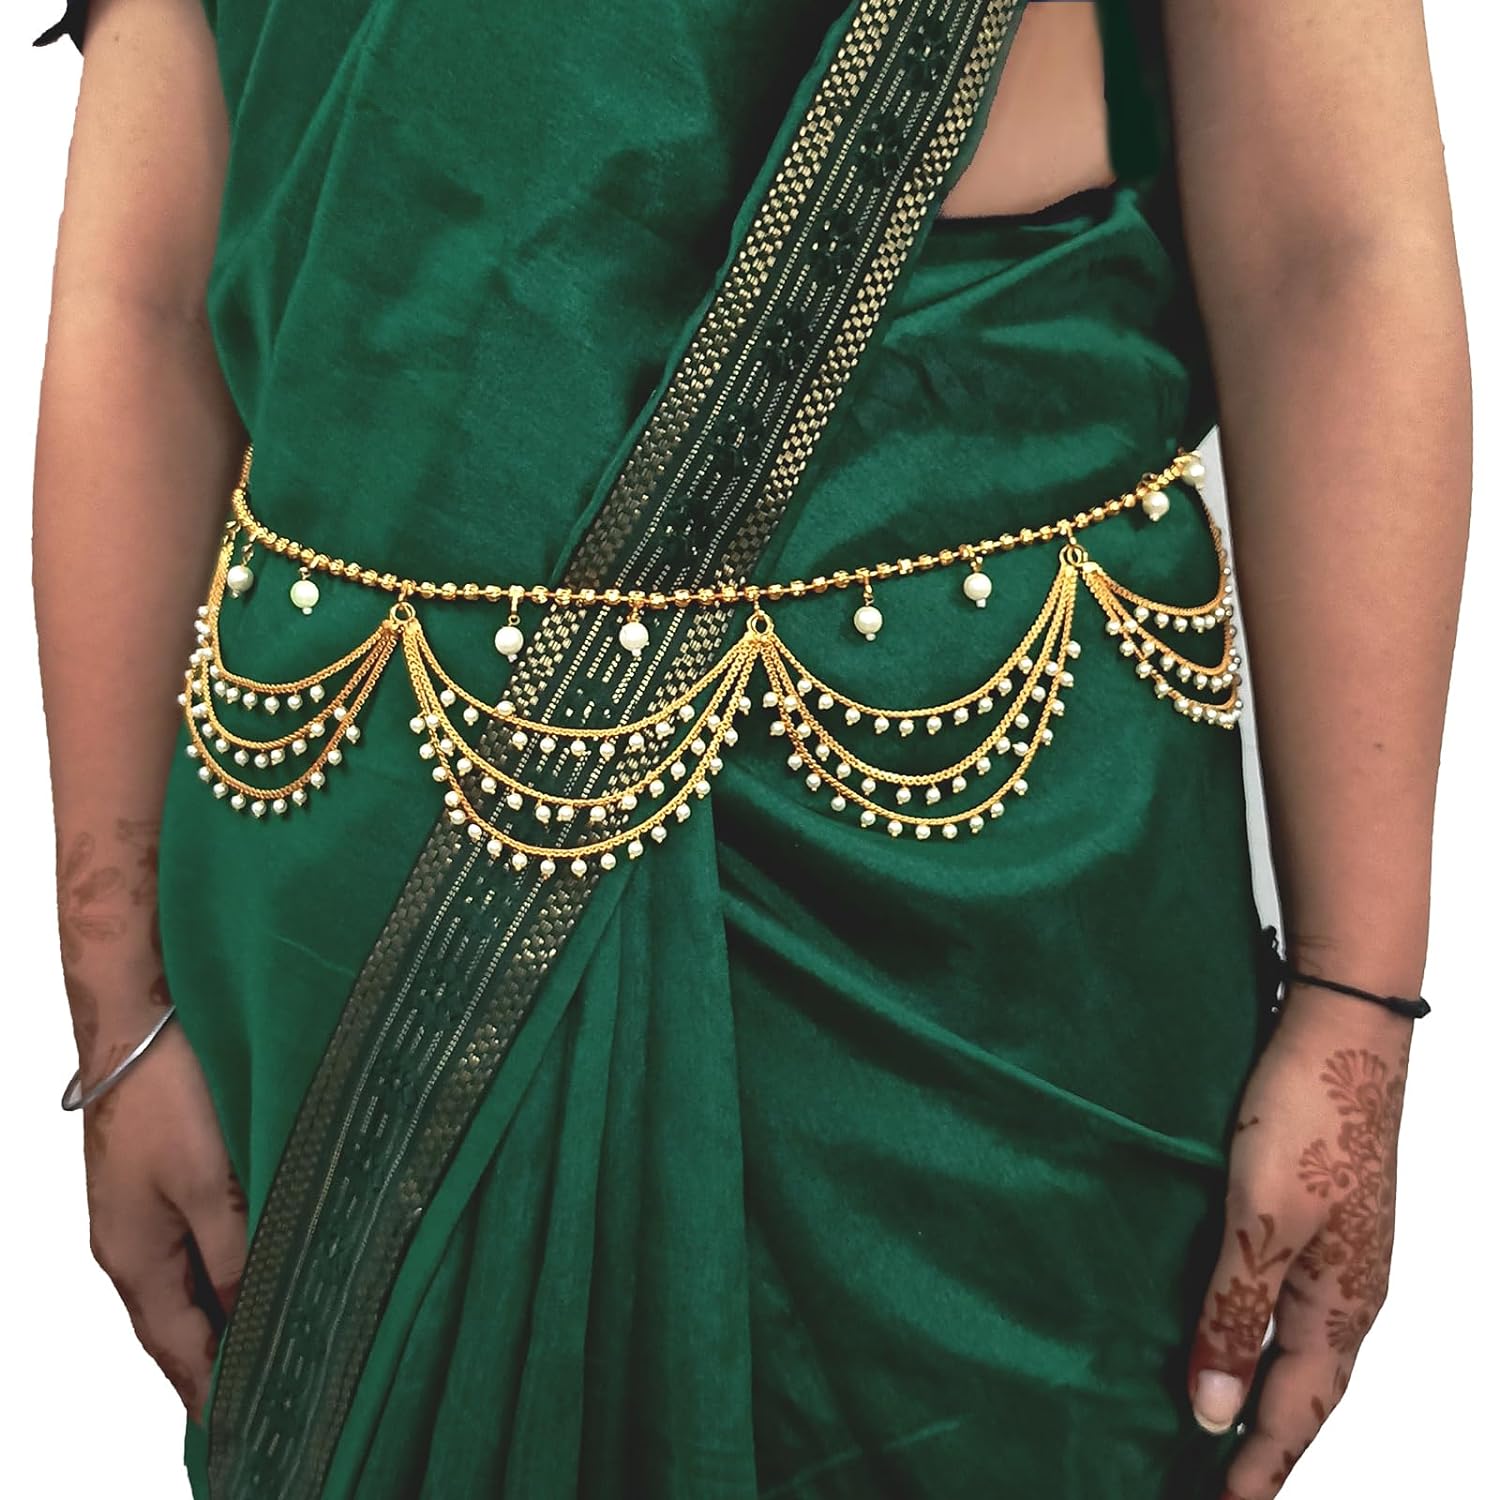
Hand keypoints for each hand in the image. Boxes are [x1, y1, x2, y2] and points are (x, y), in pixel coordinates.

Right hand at [78, 992, 246, 1423]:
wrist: (139, 1016)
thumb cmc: (169, 1094)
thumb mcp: (211, 1183)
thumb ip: (234, 1253)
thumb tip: (253, 1314)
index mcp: (134, 1258)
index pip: (177, 1348)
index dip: (211, 1390)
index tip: (246, 1429)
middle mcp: (131, 1241)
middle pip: (179, 1321)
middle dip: (219, 1358)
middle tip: (270, 1391)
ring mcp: (142, 1207)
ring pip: (189, 1279)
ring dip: (224, 1309)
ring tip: (272, 1338)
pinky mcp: (161, 1174)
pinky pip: (194, 1238)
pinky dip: (223, 1264)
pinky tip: (258, 1262)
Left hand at [1187, 986, 1412, 1498]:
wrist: (1342, 1031)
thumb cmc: (1307, 1117)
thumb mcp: (1260, 1220)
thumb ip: (1236, 1313)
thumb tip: (1214, 1410)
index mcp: (1343, 1307)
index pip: (1297, 1411)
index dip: (1259, 1465)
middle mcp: (1350, 1291)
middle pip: (1304, 1390)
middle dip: (1265, 1442)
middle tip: (1219, 1484)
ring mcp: (1340, 1253)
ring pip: (1299, 1347)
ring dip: (1263, 1392)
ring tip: (1222, 1426)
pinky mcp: (1320, 1216)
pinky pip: (1291, 1302)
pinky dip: (1261, 1335)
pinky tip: (1231, 1328)